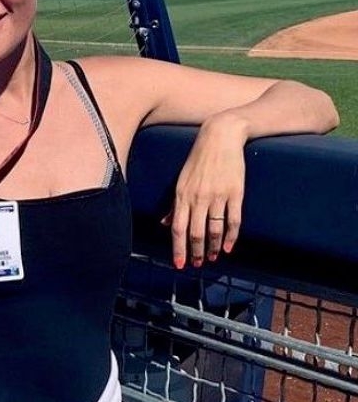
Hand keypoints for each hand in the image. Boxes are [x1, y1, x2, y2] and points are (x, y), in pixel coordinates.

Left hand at [162, 115, 245, 268]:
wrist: (220, 137)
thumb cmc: (198, 159)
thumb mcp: (181, 180)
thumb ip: (174, 204)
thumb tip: (165, 223)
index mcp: (182, 194)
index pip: (177, 228)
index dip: (178, 248)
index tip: (179, 264)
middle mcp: (198, 197)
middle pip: (195, 232)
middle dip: (196, 252)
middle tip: (198, 264)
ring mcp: (217, 196)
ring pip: (214, 229)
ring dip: (214, 247)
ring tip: (213, 258)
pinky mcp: (235, 193)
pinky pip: (233, 220)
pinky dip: (232, 237)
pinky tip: (230, 247)